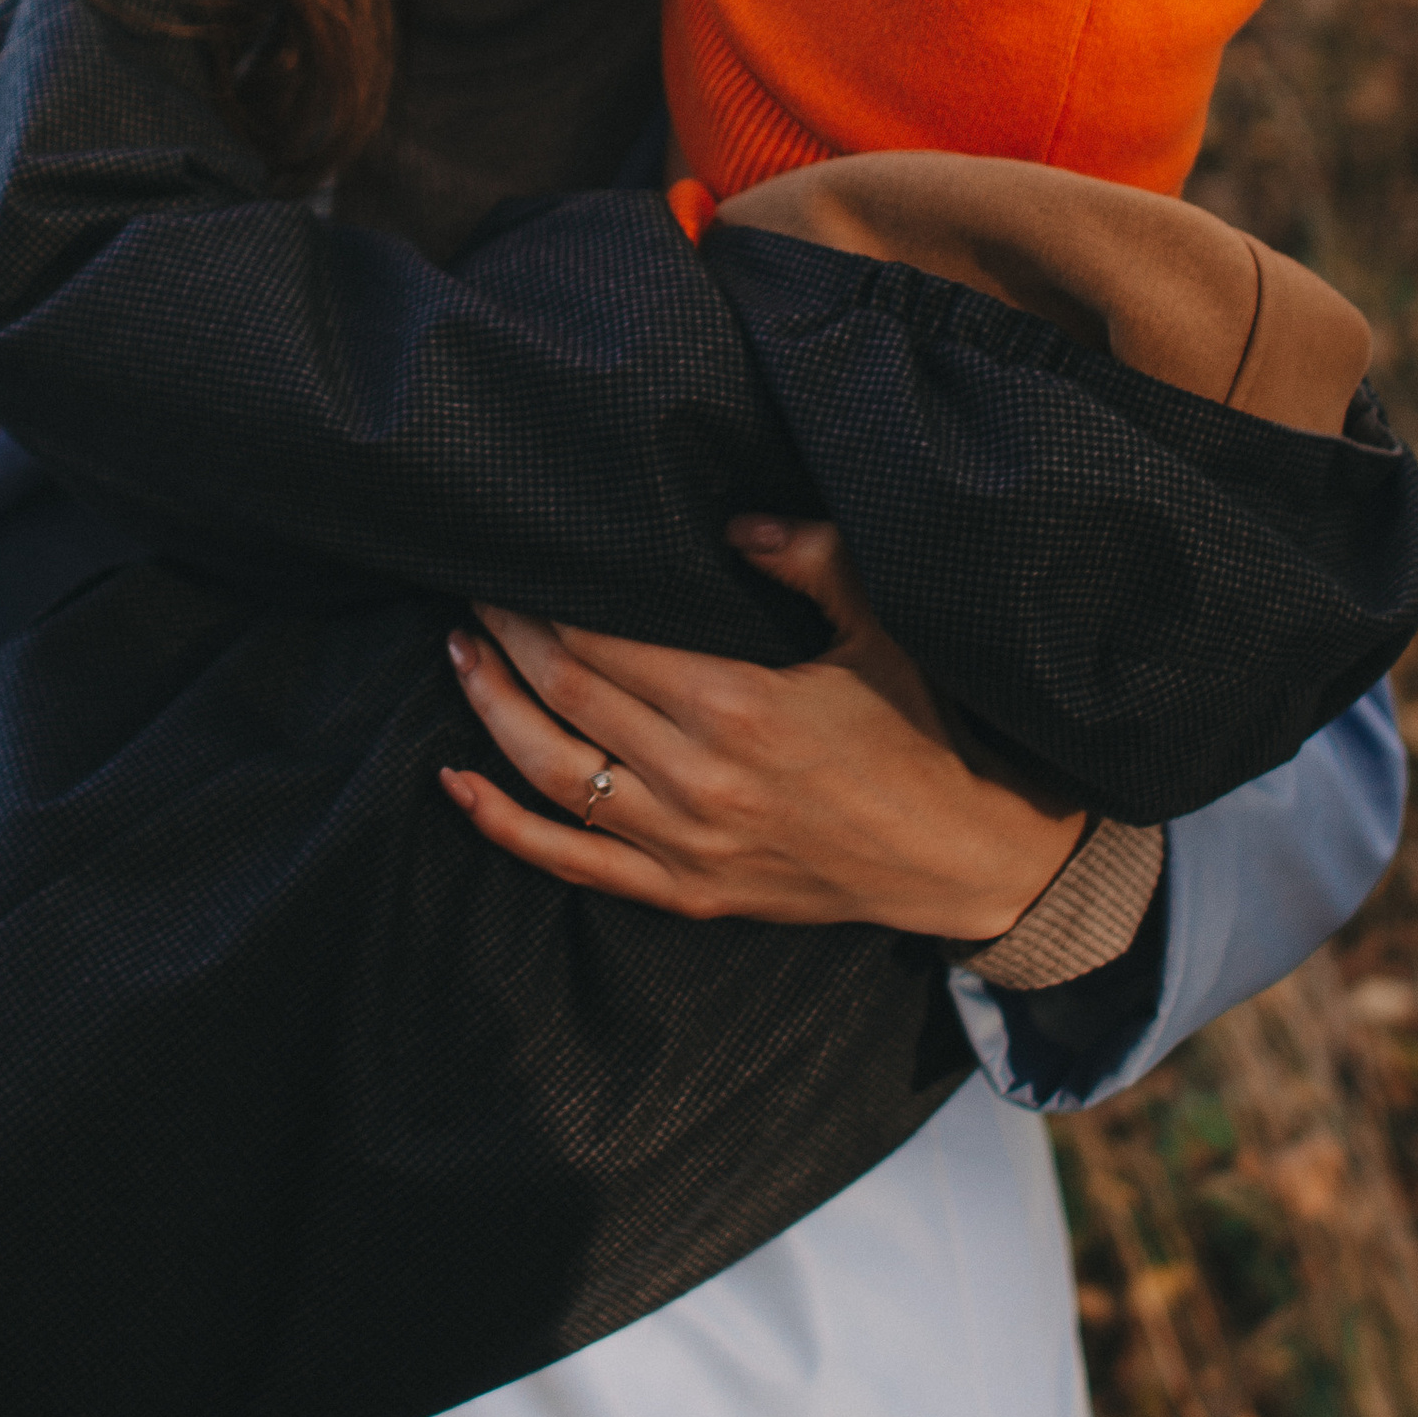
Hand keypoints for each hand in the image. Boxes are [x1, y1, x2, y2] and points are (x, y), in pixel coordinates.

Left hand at [439, 518, 1085, 942]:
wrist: (962, 855)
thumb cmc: (922, 729)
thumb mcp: (881, 625)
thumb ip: (810, 557)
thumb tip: (731, 522)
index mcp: (742, 702)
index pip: (608, 637)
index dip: (549, 596)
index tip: (517, 558)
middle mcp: (701, 777)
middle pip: (568, 690)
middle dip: (509, 633)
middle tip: (474, 589)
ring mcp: (687, 844)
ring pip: (551, 770)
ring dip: (491, 707)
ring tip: (459, 654)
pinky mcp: (686, 893)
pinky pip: (572, 860)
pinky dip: (503, 823)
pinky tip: (455, 781)